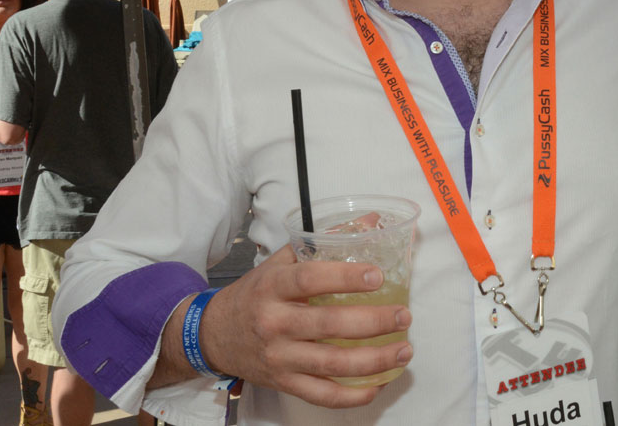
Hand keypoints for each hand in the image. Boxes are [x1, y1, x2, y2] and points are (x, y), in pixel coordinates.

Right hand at [192, 245, 411, 407]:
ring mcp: (279, 357)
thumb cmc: (254, 294)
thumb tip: (371, 222)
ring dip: (375, 361)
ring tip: (404, 349)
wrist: (213, 335)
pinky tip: (378, 385)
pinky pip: (322, 395)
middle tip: (403, 316)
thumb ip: (323, 243)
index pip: (310, 280)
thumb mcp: (279, 263)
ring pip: (333, 364)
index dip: (345, 278)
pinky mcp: (284, 383)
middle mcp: (274, 324)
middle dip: (373, 322)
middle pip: (329, 325)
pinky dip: (353, 396)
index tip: (378, 276)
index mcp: (272, 287)